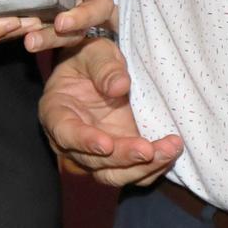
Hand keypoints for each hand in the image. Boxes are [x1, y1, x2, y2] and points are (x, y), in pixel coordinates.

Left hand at [25, 0, 114, 51]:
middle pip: (100, 2)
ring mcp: (86, 10)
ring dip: (60, 36)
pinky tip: (32, 41)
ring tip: (34, 40)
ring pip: (83, 28)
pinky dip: (49, 40)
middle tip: (61, 22)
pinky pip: (68, 39)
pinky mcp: (76, 29)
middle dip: (82, 15)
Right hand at [39, 38, 183, 187]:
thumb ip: (104, 68)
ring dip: (143, 167)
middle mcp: (72, 139)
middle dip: (123, 158)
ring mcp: (96, 152)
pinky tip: (170, 151)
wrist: (100, 68)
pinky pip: (133, 171)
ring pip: (114, 174)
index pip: (65, 133)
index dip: (83, 141)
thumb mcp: (95, 52)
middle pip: (93, 161)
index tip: (106, 144)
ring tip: (170, 149)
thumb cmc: (90, 58)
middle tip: (148, 150)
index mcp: (56, 111)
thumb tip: (120, 87)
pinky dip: (153, 167)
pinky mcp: (118, 155)